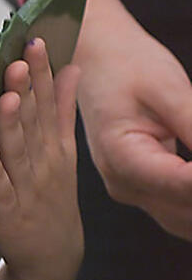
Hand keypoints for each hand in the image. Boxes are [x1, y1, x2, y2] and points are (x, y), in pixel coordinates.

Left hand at [0, 38, 82, 279]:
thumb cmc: (50, 195)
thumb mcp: (63, 151)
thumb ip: (61, 111)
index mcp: (51, 144)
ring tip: (5, 97)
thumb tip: (69, 69)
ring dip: (10, 125)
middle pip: (31, 120)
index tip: (34, 41)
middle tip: (18, 57)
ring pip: (15, 151)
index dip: (40, 72)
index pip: (45, 101)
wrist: (51, 253)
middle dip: (26, 88)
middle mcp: (40, 162)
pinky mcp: (5, 213)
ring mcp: (24, 187)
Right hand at [75, 0, 191, 236]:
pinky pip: (179, 209)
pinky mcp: (141, 187)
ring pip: (183, 220)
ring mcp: (131, 190)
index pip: (184, 185)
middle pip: (185, 214)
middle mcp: (123, 185)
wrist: (96, 59)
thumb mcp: (170, 90)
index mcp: (122, 159)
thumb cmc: (127, 65)